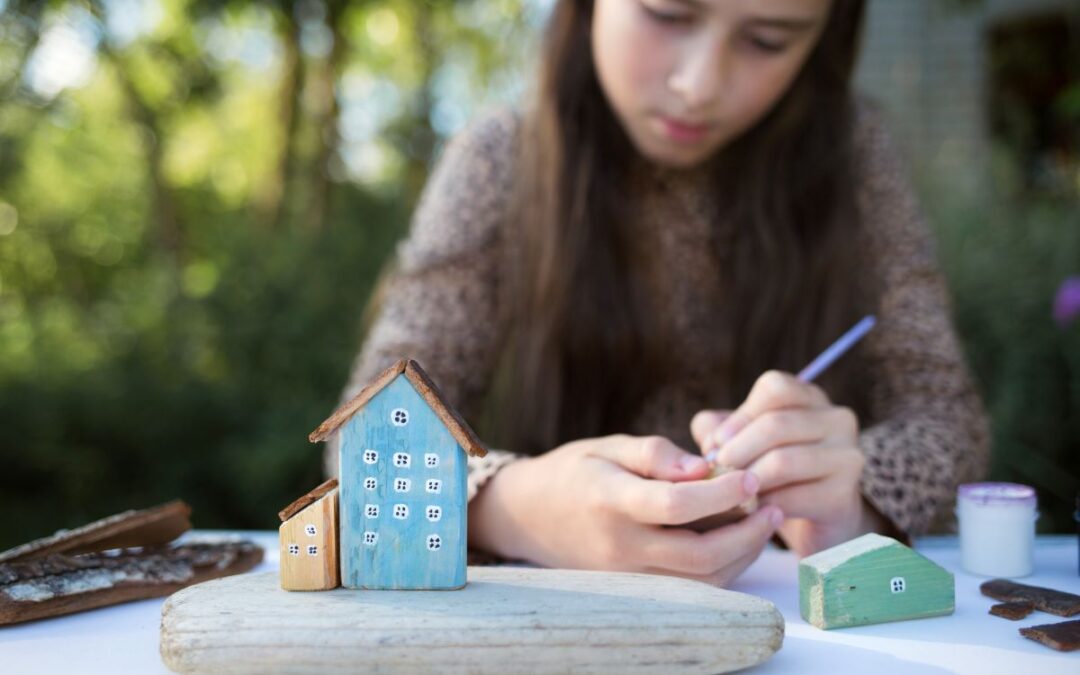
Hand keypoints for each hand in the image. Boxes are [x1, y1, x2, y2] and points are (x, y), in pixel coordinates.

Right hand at [468, 434, 783, 586]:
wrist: (529, 516)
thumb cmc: (574, 471)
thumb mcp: (608, 446)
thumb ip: (655, 454)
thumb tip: (704, 467)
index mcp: (609, 500)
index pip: (674, 505)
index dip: (720, 493)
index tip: (750, 476)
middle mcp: (618, 545)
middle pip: (697, 555)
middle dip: (746, 533)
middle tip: (773, 505)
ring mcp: (626, 575)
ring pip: (701, 581)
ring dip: (741, 555)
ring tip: (764, 523)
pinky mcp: (635, 589)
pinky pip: (691, 588)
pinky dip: (723, 569)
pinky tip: (738, 541)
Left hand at [691, 370, 881, 555]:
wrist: (813, 522)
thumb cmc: (770, 473)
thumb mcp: (743, 443)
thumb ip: (718, 430)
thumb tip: (711, 440)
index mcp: (810, 398)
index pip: (775, 388)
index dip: (740, 416)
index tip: (718, 443)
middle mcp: (837, 420)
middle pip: (776, 425)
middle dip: (737, 450)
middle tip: (716, 471)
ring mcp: (847, 456)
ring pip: (782, 462)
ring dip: (747, 480)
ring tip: (730, 492)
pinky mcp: (843, 496)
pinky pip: (791, 498)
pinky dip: (762, 506)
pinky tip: (750, 512)